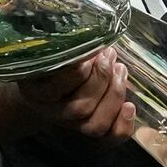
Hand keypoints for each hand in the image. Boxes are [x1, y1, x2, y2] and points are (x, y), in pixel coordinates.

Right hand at [16, 46, 135, 141]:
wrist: (41, 92)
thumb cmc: (49, 66)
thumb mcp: (47, 52)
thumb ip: (62, 45)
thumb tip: (90, 28)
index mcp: (37, 92)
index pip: (58, 87)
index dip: (80, 70)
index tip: (90, 52)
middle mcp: (54, 113)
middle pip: (81, 107)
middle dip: (102, 78)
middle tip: (110, 55)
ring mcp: (73, 126)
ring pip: (96, 124)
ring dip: (115, 94)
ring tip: (121, 70)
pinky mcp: (90, 131)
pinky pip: (109, 138)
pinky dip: (124, 124)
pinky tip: (130, 105)